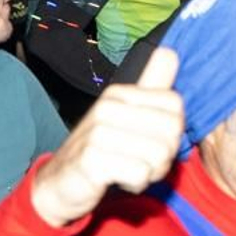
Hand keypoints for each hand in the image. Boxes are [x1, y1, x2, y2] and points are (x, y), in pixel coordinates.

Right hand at [30, 47, 183, 225]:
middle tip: (141, 161)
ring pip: (158, 155)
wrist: (60, 183)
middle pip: (171, 132)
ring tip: (129, 170)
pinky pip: (139, 173)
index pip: (175, 105)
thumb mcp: (126, 114)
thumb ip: (150, 86)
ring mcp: (97, 133)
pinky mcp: (92, 160)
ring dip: (150, 172)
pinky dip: (135, 183)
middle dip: (163, 155)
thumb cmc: (102, 151)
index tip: (151, 140)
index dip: (173, 130)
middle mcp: (107, 107)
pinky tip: (118, 179)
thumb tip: (170, 52)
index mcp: (119, 94)